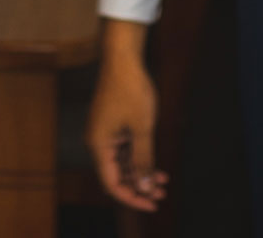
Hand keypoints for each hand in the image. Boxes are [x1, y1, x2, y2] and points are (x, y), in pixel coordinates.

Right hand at [86, 19, 167, 210]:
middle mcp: (98, 142)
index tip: (152, 203)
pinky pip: (124, 149)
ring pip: (122, 163)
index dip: (132, 197)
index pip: (112, 184)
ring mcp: (105, 133)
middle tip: (162, 193)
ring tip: (164, 181)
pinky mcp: (113, 125)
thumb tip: (145, 186)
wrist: (124, 58)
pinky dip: (139, 158)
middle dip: (139, 186)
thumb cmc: (131, 89)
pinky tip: (157, 165)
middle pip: (116, 175)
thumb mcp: (143, 128)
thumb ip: (143, 159)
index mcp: (99, 144)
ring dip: (141, 173)